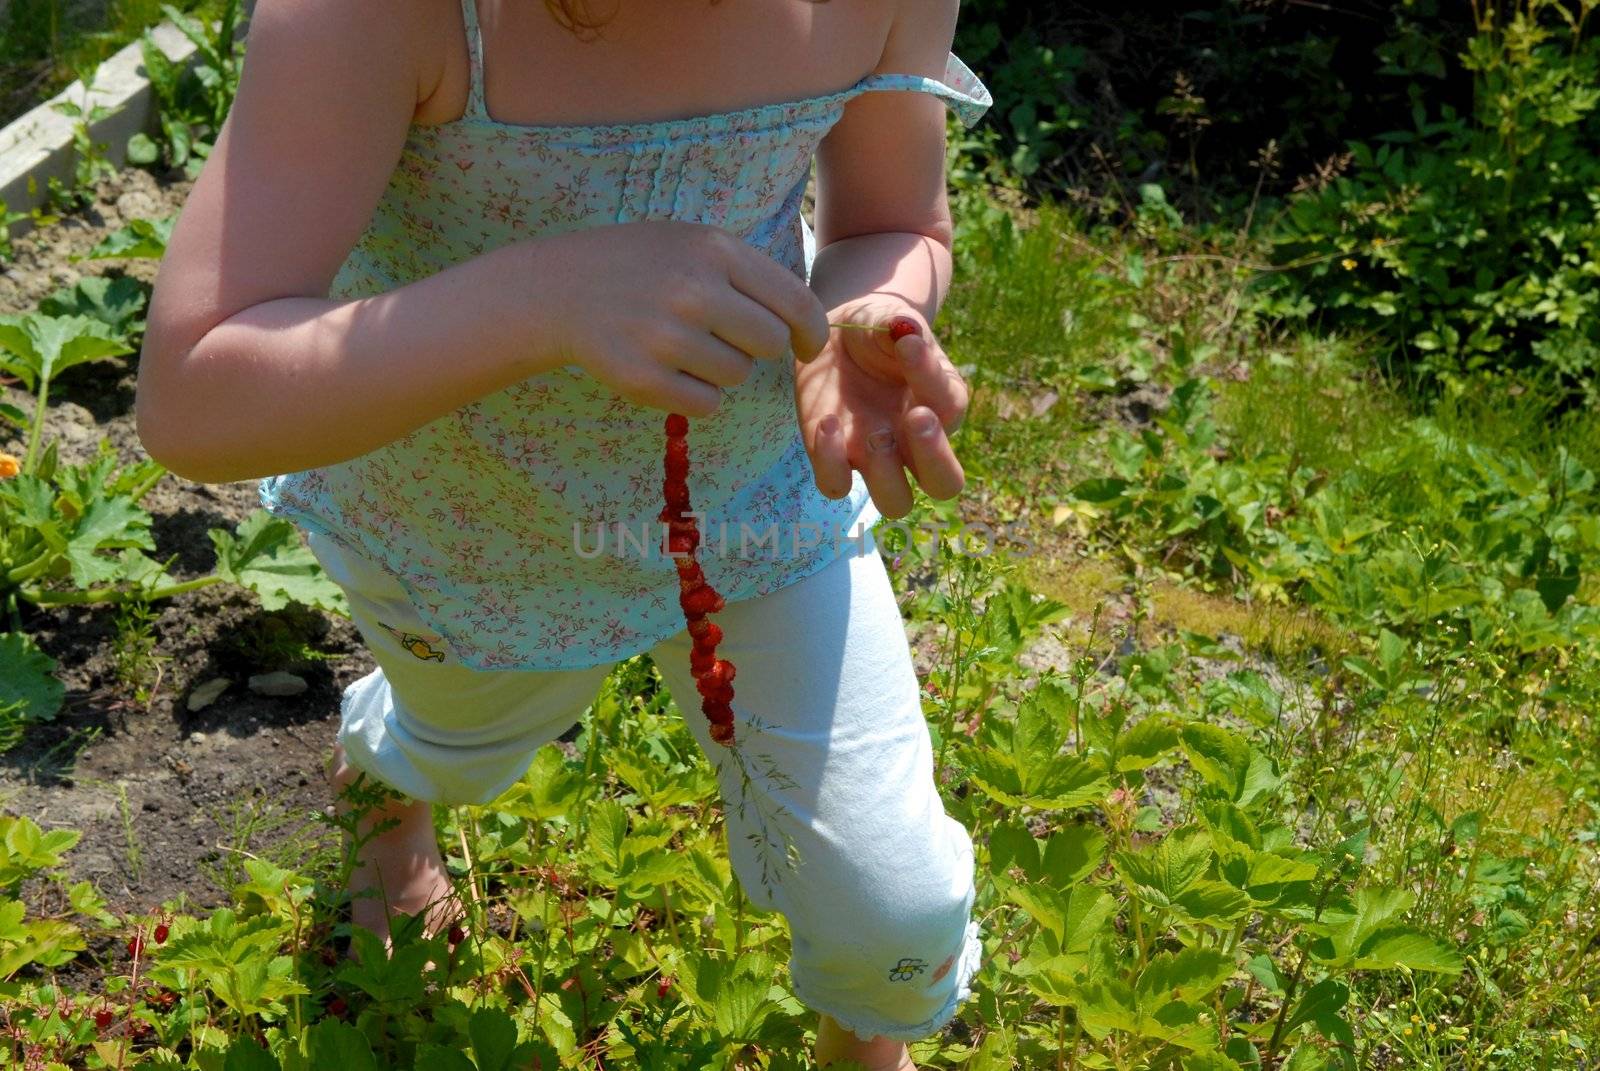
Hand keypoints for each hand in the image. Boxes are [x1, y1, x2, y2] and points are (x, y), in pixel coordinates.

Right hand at [537, 222, 830, 414]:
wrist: (559, 289)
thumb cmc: (640, 265)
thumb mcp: (693, 243)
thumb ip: (749, 274)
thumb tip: (807, 321)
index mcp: (713, 250)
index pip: (795, 302)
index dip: (811, 331)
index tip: (806, 345)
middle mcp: (693, 291)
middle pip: (770, 343)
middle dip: (756, 346)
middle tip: (722, 335)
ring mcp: (666, 337)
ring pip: (738, 375)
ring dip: (722, 368)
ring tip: (685, 344)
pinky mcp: (643, 379)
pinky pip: (707, 404)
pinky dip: (696, 394)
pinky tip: (668, 368)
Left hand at [794, 301, 968, 518]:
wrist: (837, 336)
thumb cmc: (876, 331)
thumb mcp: (889, 320)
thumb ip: (900, 328)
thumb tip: (907, 332)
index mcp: (941, 405)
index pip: (951, 408)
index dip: (931, 379)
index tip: (908, 345)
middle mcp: (914, 442)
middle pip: (945, 484)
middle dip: (935, 459)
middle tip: (915, 418)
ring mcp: (875, 457)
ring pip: (895, 502)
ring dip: (886, 477)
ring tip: (873, 436)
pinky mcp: (835, 458)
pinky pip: (836, 484)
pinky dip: (831, 463)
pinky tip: (827, 424)